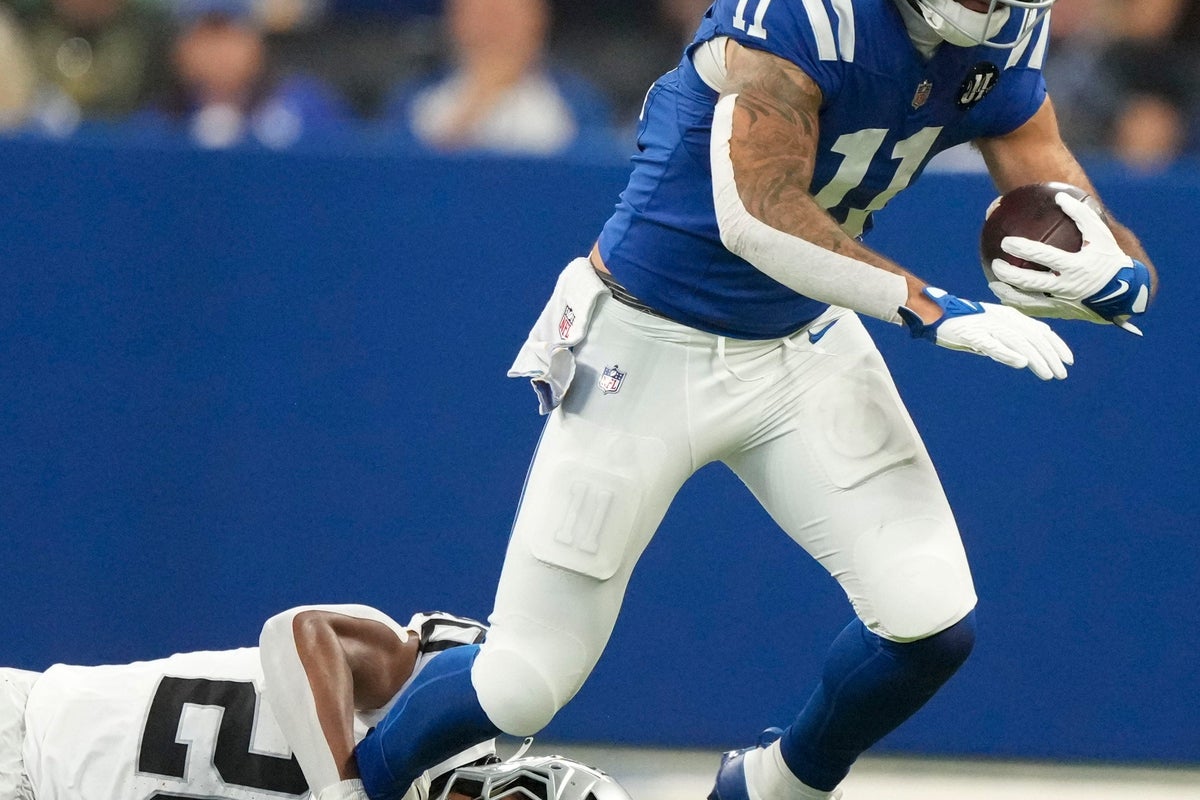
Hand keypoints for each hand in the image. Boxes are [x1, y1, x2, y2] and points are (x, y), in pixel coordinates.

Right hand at [900, 287, 1072, 379]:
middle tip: (1062, 374)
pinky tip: (1021, 364)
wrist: (934, 312)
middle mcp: (1003, 319)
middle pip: (1033, 337)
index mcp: (1010, 315)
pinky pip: (993, 345)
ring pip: (1019, 342)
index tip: (1068, 360)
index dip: (1057, 345)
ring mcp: (988, 326)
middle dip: (1050, 356)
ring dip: (1036, 359)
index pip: (1040, 330)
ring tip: (1048, 374)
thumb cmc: (963, 323)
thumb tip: (1026, 358)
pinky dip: (1008, 353)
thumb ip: (1009, 340)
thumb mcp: (991, 329)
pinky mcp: (973, 334)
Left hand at [989, 192, 1149, 332]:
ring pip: (1028, 301)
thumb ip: (1081, 214)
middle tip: (996, 263)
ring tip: (993, 284)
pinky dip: (1018, 304)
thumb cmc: (1109, 258)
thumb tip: (1060, 197)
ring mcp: (1062, 302)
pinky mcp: (1060, 313)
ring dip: (1008, 294)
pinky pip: (1034, 311)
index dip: (1024, 249)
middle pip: (1030, 282)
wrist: (1125, 293)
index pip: (1044, 256)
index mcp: (1075, 266)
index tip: (1007, 242)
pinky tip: (1007, 297)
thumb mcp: (1100, 234)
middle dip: (1009, 274)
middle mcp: (1066, 286)